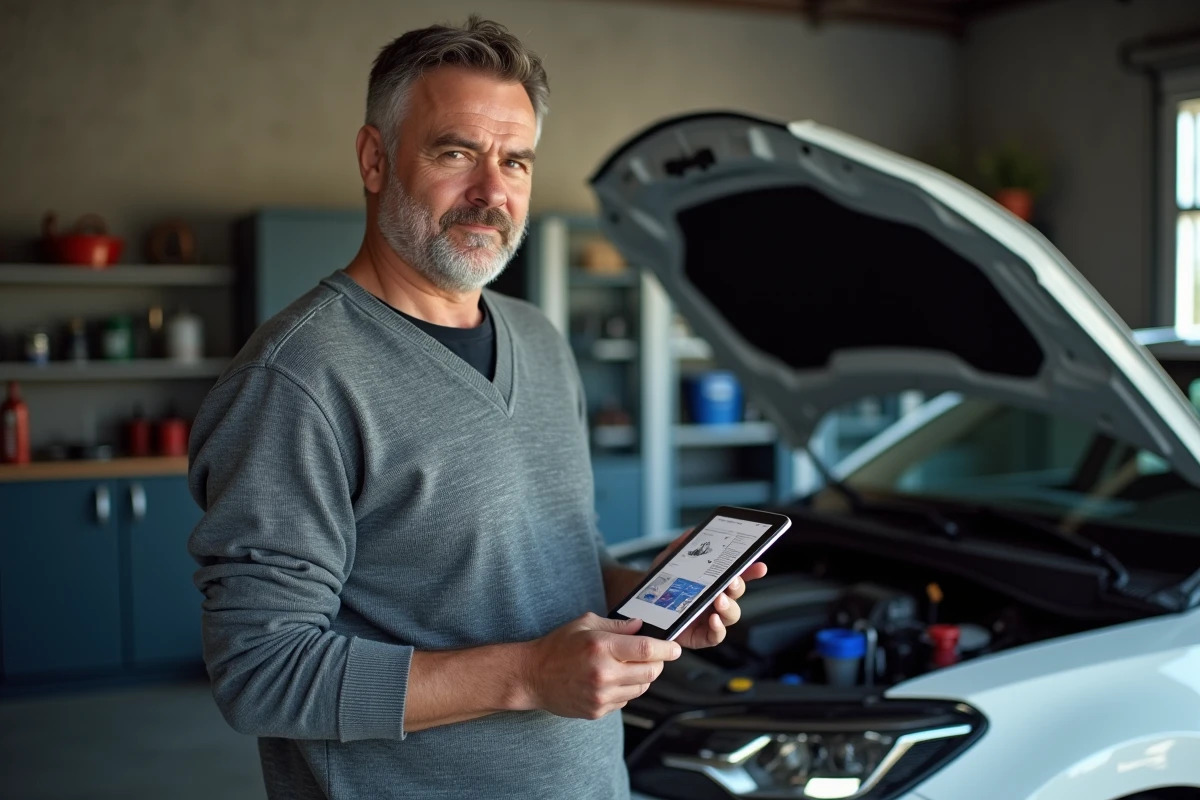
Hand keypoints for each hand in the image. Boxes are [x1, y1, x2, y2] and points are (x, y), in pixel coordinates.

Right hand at [519, 612, 680, 719]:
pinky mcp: (597, 710)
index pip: (646, 649)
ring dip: (642, 677)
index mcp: (601, 647)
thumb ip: (617, 625)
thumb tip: (641, 626)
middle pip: (650, 672)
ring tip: (627, 666)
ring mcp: (601, 695)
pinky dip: (626, 689)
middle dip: (657, 663)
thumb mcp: (585, 624)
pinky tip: (611, 680)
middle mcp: (603, 673)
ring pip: (641, 688)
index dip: (666, 649)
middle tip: (653, 655)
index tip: (675, 648)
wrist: (532, 676)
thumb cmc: (557, 646)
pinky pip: (626, 700)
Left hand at [650, 529, 768, 650]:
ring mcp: (709, 618)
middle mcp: (715, 600)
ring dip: (729, 607)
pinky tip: (713, 619)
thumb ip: (680, 548)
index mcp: (713, 582)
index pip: (737, 575)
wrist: (640, 607)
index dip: (751, 571)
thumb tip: (691, 532)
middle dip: (738, 586)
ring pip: (731, 614)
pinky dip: (718, 628)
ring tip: (719, 600)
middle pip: (737, 593)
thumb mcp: (668, 563)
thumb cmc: (659, 585)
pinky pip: (716, 635)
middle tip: (731, 581)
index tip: (760, 566)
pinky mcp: (700, 636)